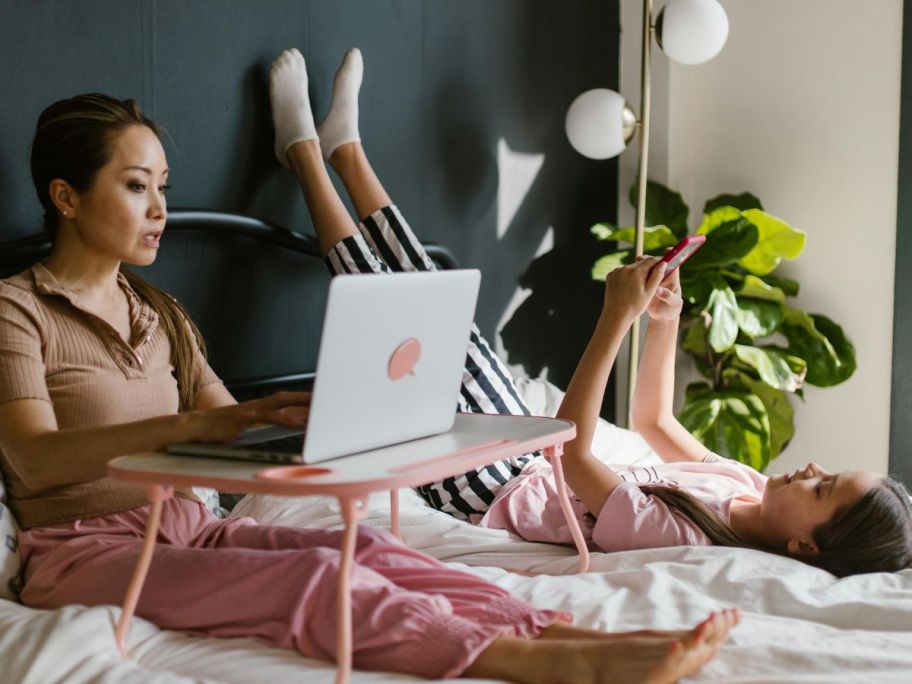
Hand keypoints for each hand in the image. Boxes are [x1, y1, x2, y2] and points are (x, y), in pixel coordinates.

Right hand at [186, 391, 311, 442]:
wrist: (196, 427)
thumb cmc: (221, 429)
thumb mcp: (245, 428)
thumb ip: (261, 428)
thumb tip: (280, 432)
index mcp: (259, 408)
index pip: (284, 400)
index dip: (302, 399)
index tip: (319, 400)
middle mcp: (256, 405)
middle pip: (286, 397)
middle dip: (306, 397)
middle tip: (326, 398)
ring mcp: (250, 410)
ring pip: (279, 403)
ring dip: (299, 405)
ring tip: (316, 410)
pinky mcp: (243, 418)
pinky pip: (266, 417)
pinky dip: (282, 419)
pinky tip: (295, 423)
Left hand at [602, 256, 667, 323]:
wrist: (615, 315)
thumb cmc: (635, 306)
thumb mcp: (649, 292)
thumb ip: (657, 276)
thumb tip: (663, 263)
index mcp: (637, 271)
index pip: (651, 260)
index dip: (658, 261)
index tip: (663, 263)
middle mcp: (625, 268)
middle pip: (640, 263)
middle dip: (647, 268)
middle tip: (652, 277)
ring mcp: (616, 271)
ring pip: (631, 268)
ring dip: (636, 273)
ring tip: (639, 286)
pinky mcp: (610, 275)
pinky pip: (622, 272)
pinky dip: (627, 276)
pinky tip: (628, 287)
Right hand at [638, 256, 682, 321]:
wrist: (662, 318)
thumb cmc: (672, 311)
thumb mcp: (673, 305)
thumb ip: (668, 296)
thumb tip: (659, 290)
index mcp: (673, 279)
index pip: (673, 264)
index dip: (671, 256)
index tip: (667, 250)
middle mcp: (663, 277)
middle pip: (657, 264)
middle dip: (650, 259)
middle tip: (641, 258)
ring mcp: (654, 281)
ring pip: (648, 269)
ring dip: (642, 265)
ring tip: (635, 262)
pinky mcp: (646, 286)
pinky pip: (641, 277)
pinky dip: (636, 274)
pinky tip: (630, 273)